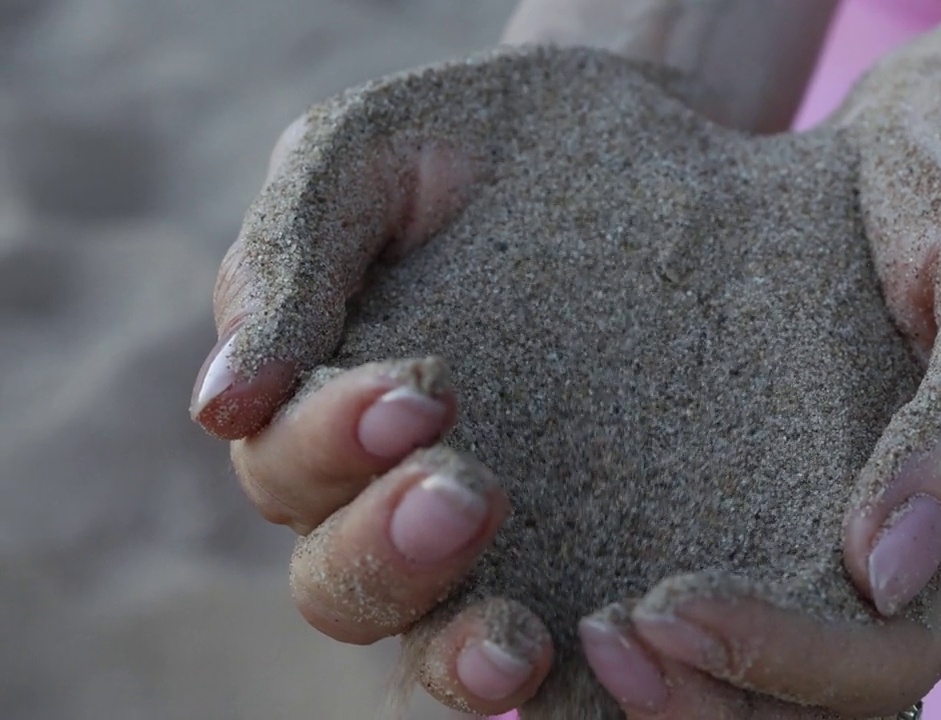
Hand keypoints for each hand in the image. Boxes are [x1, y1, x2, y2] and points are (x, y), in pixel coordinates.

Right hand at [190, 2, 837, 714]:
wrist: (640, 142)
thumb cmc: (485, 143)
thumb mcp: (373, 153)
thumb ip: (293, 259)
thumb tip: (221, 407)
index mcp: (327, 410)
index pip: (289, 466)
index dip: (333, 446)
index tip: (420, 390)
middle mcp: (398, 493)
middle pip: (345, 581)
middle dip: (391, 551)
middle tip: (467, 493)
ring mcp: (503, 537)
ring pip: (439, 641)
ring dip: (462, 652)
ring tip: (514, 644)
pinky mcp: (601, 553)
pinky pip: (570, 638)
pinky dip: (574, 670)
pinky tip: (604, 654)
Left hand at [577, 31, 940, 719]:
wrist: (927, 138)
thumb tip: (889, 573)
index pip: (889, 656)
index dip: (779, 661)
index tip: (662, 609)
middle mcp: (914, 565)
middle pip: (813, 702)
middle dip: (701, 698)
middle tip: (592, 640)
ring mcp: (842, 540)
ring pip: (761, 680)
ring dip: (663, 687)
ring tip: (558, 637)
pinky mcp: (778, 502)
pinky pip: (723, 599)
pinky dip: (648, 628)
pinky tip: (559, 599)